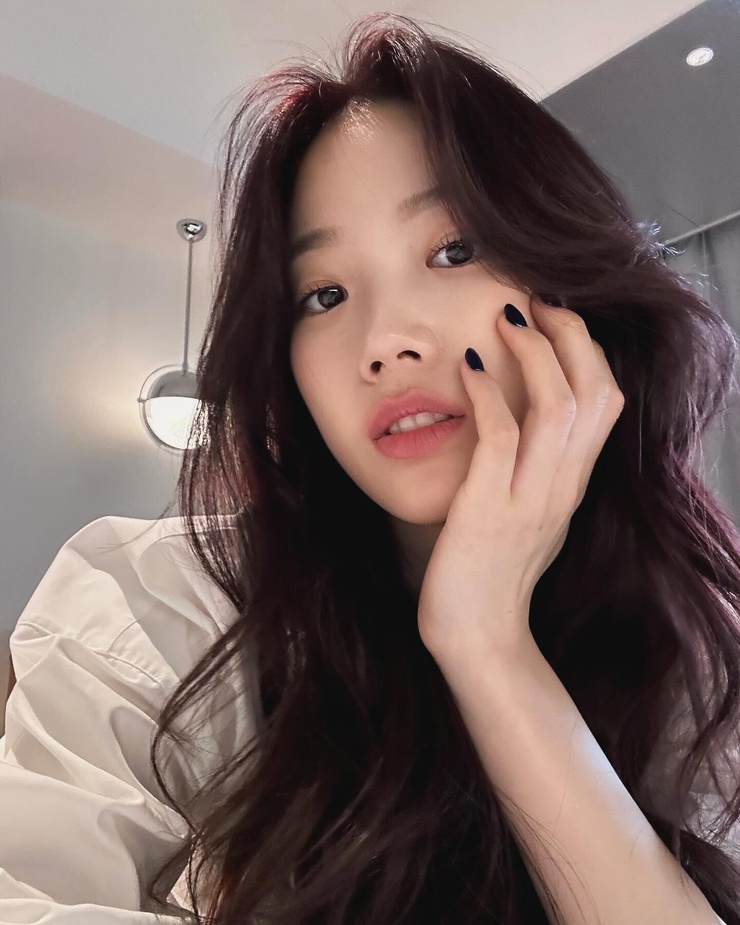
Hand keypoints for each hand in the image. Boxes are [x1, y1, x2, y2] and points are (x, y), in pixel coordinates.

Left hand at [417, 296, 624, 665]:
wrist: (478, 637)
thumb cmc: (495, 574)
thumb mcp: (531, 515)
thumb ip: (540, 472)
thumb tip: (524, 425)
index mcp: (573, 484)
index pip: (606, 401)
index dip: (586, 350)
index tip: (554, 317)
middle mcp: (563, 486)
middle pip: (594, 392)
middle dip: (569, 335)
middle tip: (535, 302)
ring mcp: (530, 499)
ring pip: (559, 408)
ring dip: (534, 353)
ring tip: (507, 319)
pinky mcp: (489, 509)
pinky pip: (501, 436)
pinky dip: (489, 393)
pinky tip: (471, 366)